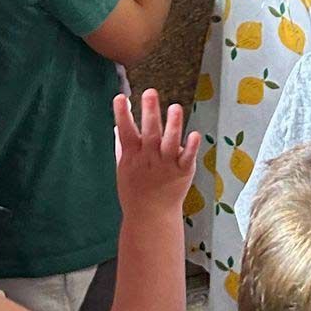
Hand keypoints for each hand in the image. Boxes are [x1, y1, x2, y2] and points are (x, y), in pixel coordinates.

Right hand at [114, 85, 199, 213]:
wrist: (151, 216)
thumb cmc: (135, 191)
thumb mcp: (123, 168)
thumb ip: (121, 146)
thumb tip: (116, 127)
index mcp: (132, 156)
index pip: (125, 132)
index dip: (122, 115)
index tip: (120, 98)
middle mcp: (150, 158)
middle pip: (150, 133)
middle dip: (150, 113)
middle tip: (150, 93)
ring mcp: (167, 165)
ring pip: (170, 143)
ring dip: (173, 125)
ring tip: (175, 108)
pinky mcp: (183, 171)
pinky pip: (188, 157)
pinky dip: (191, 147)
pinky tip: (194, 134)